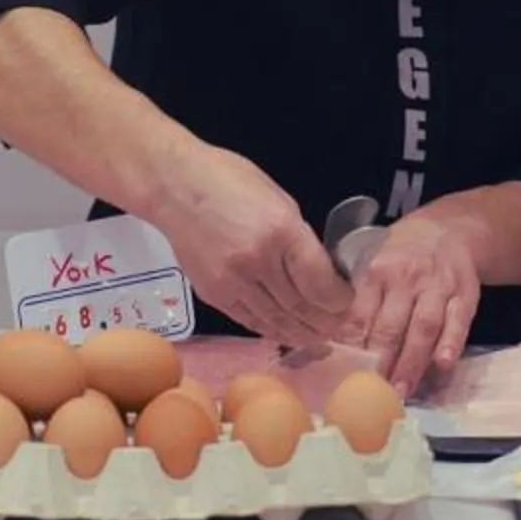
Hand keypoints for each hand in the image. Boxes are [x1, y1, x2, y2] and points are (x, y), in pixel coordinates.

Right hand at [156, 147, 352, 345]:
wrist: (175, 186)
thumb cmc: (229, 181)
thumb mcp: (280, 200)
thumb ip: (300, 239)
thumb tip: (321, 272)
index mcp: (281, 231)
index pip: (319, 283)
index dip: (339, 300)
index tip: (346, 301)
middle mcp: (258, 261)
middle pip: (300, 306)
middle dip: (325, 322)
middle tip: (340, 328)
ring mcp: (232, 281)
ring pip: (276, 320)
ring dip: (302, 333)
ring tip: (319, 338)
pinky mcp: (213, 294)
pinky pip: (250, 321)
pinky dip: (272, 330)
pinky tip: (287, 333)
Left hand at [346, 213, 480, 395]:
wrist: (449, 231)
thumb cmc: (401, 257)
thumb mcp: (375, 266)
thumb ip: (360, 302)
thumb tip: (336, 345)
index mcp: (377, 272)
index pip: (361, 314)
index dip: (353, 346)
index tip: (344, 375)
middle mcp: (407, 278)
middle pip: (391, 325)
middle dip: (382, 361)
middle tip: (373, 393)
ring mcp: (438, 287)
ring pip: (423, 327)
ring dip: (412, 362)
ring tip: (402, 391)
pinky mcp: (465, 295)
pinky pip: (458, 321)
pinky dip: (451, 343)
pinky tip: (443, 364)